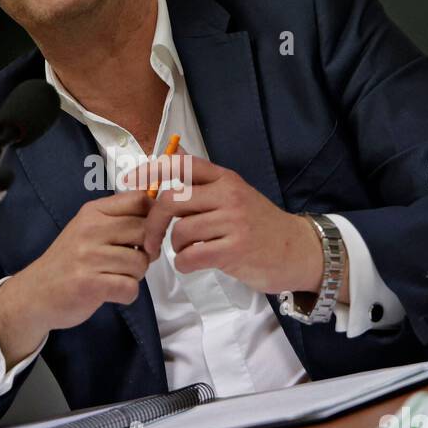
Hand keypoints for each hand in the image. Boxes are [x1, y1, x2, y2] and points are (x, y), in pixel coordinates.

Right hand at [0, 190, 152, 362]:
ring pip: (141, 262)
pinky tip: (112, 292)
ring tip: (115, 277)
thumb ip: (119, 220)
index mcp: (92, 212)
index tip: (145, 234)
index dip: (153, 218)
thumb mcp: (87, 230)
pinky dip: (127, 294)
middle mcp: (90, 230)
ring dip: (135, 275)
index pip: (139, 200)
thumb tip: (159, 217)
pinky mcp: (89, 284)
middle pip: (146, 231)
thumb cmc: (68, 262)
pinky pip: (130, 287)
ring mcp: (88, 257)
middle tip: (130, 261)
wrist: (34, 293)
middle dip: (147, 251)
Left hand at [121, 152, 322, 294]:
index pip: (182, 163)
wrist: (297, 250)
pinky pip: (191, 256)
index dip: (151, 170)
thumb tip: (170, 165)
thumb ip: (205, 185)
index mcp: (225, 179)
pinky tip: (194, 263)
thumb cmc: (260, 226)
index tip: (130, 181)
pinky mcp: (235, 249)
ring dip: (176, 247)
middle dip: (153, 224)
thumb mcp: (235, 195)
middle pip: (171, 200)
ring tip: (189, 252)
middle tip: (152, 242)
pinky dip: (185, 263)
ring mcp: (233, 221)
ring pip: (180, 231)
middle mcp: (228, 195)